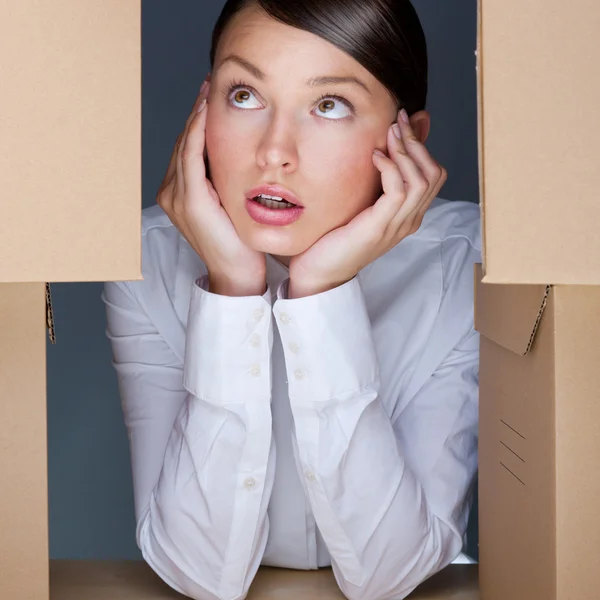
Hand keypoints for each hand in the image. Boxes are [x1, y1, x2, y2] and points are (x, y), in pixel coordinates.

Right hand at [157, 77, 265, 296]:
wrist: (238, 274)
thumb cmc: (239, 242)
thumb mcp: (230, 204)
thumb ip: (224, 181)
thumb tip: (239, 154)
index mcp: (180, 194)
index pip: (188, 149)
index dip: (198, 122)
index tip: (210, 97)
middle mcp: (172, 193)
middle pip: (184, 143)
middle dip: (196, 113)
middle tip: (207, 84)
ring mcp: (177, 197)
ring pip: (185, 145)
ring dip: (196, 116)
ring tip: (207, 91)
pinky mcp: (189, 201)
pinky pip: (191, 157)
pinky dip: (197, 132)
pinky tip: (206, 111)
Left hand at [288, 109, 446, 298]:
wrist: (318, 271)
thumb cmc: (335, 237)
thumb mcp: (360, 201)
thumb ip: (376, 177)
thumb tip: (385, 144)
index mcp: (407, 214)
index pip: (433, 174)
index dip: (421, 145)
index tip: (400, 122)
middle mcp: (408, 220)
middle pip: (434, 174)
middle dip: (417, 142)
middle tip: (396, 121)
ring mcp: (396, 226)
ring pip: (421, 181)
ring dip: (406, 151)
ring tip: (388, 134)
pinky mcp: (378, 228)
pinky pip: (398, 192)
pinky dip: (390, 168)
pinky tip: (375, 157)